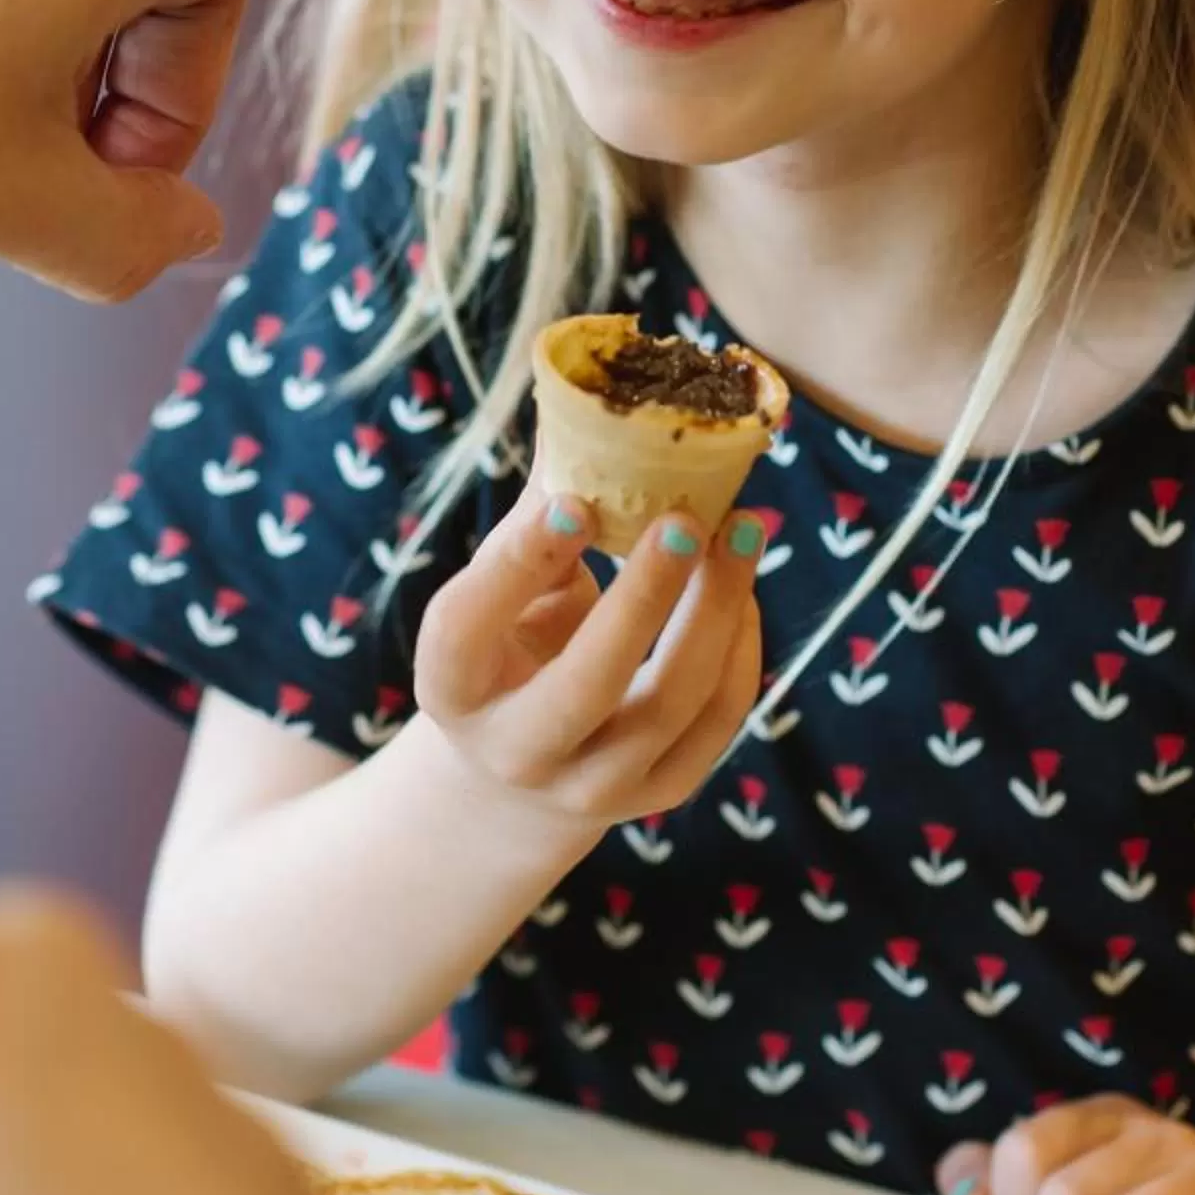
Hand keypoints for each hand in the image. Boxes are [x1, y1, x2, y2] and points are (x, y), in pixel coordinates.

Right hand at [413, 481, 763, 832]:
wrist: (519, 769)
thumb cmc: (509, 639)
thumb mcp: (500, 584)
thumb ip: (539, 510)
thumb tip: (582, 397)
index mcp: (451, 685)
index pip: (467, 627)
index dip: (519, 562)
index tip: (574, 497)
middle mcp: (512, 750)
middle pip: (584, 684)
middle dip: (643, 599)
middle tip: (686, 519)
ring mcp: (588, 786)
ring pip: (666, 707)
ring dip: (714, 612)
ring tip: (743, 530)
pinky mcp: (654, 797)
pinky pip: (713, 727)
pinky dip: (739, 652)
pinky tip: (744, 590)